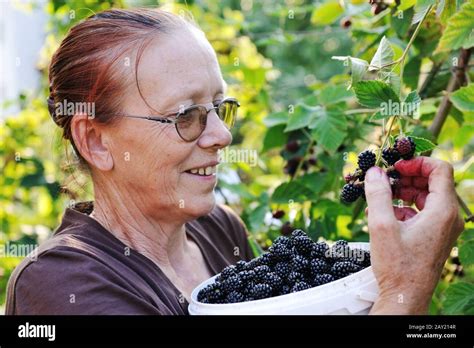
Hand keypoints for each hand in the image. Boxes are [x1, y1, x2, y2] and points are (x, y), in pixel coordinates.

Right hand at [364, 157, 463, 313]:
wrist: (404, 296)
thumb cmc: (397, 265)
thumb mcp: (381, 225)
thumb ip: (378, 194)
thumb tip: (374, 171)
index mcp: (443, 211)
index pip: (440, 170)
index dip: (417, 162)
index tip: (395, 166)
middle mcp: (449, 218)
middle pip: (432, 182)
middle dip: (406, 176)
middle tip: (383, 178)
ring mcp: (443, 228)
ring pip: (426, 196)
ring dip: (403, 191)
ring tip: (379, 195)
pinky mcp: (435, 236)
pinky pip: (423, 211)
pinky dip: (404, 207)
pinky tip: (384, 213)